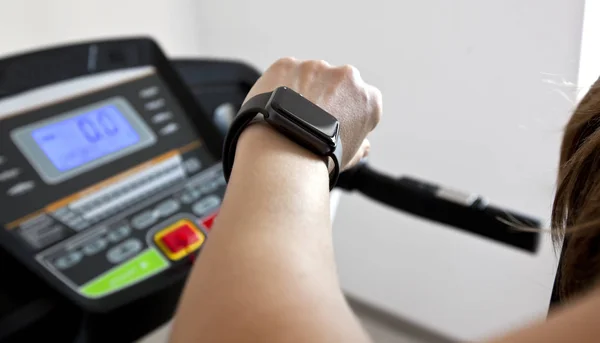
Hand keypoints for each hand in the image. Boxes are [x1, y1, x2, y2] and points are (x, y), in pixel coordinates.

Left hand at [244, 58, 381, 169]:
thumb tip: (364, 146)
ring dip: (303, 89)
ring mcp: (316, 67)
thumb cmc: (318, 159)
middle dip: (326, 96)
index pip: (362, 100)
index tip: (335, 122)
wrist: (284, 154)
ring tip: (289, 116)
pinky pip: (284, 72)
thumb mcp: (350, 157)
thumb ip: (361, 146)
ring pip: (309, 76)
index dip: (348, 112)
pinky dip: (280, 85)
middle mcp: (347, 76)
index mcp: (368, 98)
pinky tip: (276, 107)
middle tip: (309, 119)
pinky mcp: (287, 64)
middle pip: (336, 83)